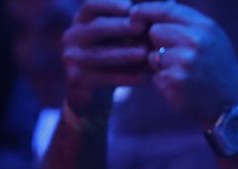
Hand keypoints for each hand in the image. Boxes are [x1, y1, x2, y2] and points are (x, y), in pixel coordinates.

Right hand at [61, 0, 149, 117]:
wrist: (93, 92)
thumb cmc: (112, 54)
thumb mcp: (119, 33)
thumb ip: (134, 18)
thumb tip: (165, 4)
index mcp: (82, 19)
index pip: (92, 5)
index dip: (110, 4)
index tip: (130, 6)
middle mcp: (72, 35)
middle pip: (96, 27)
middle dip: (120, 26)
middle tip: (142, 26)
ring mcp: (72, 58)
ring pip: (100, 54)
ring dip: (124, 53)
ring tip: (144, 53)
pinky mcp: (76, 79)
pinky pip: (103, 77)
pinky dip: (125, 77)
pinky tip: (143, 78)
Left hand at [130, 2, 237, 125]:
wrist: (231, 104)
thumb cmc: (218, 70)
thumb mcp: (212, 39)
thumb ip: (187, 25)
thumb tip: (155, 16)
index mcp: (204, 27)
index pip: (167, 10)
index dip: (146, 10)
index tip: (133, 13)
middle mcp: (195, 40)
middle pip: (155, 31)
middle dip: (157, 44)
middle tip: (173, 57)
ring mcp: (184, 61)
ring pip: (152, 56)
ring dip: (160, 66)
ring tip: (182, 74)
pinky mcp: (175, 81)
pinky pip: (155, 77)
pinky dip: (163, 83)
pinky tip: (181, 87)